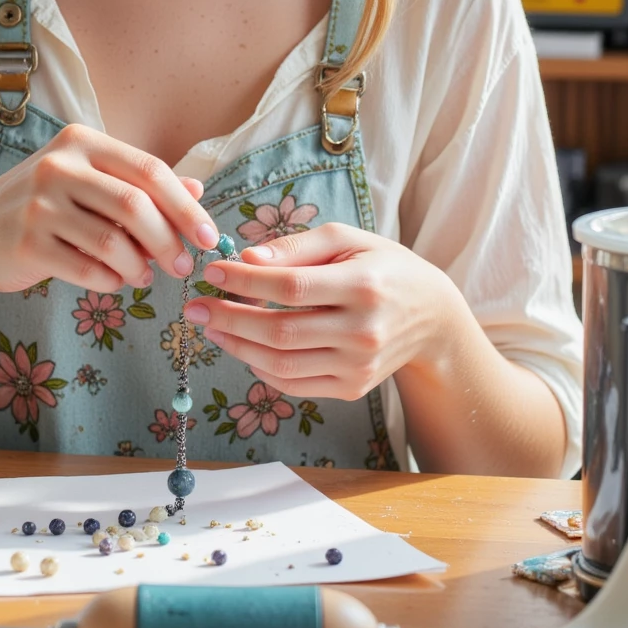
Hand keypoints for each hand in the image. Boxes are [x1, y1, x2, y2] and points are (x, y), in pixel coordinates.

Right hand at [0, 123, 214, 294]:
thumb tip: (197, 190)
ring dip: (139, 267)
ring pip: (113, 242)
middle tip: (182, 266)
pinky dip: (111, 281)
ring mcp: (39, 204)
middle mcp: (59, 166)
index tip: (209, 237)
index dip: (185, 207)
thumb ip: (138, 185)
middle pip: (136, 205)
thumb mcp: (87, 184)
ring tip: (142, 276)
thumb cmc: (39, 207)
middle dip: (169, 241)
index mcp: (81, 143)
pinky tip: (112, 282)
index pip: (149, 170)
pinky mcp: (26, 243)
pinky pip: (88, 270)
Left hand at [181, 222, 463, 400]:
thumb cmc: (383, 267)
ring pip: (281, 364)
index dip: (245, 281)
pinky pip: (294, 384)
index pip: (291, 287)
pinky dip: (261, 368)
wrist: (432, 316)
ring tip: (211, 327)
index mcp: (364, 285)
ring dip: (237, 346)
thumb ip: (297, 246)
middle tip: (195, 307)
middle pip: (280, 331)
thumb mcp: (348, 239)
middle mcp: (363, 330)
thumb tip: (247, 258)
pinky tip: (244, 347)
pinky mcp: (352, 387)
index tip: (212, 273)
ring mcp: (358, 365)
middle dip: (228, 319)